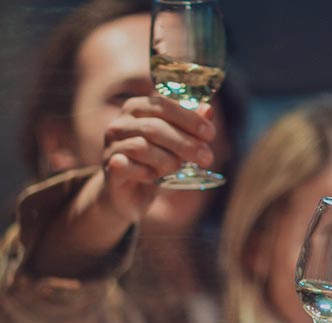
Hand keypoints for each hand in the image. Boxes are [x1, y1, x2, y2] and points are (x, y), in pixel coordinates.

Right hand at [101, 95, 215, 221]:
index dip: (188, 118)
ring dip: (167, 160)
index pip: (162, 104)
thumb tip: (208, 110)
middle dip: (184, 142)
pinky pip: (127, 166)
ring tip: (178, 169)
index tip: (210, 134)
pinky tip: (154, 177)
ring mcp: (112, 147)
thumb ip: (189, 127)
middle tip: (207, 157)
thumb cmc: (152, 166)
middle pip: (154, 127)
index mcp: (136, 109)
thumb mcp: (175, 146)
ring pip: (142, 147)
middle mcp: (120, 124)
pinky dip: (145, 172)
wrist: (127, 198)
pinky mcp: (110, 169)